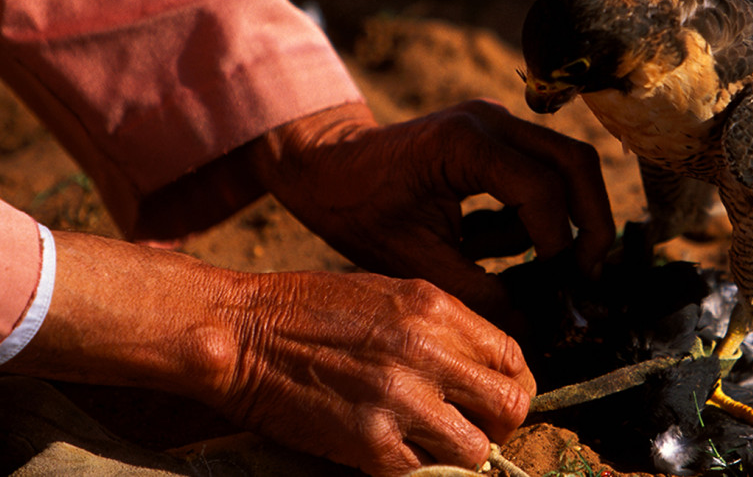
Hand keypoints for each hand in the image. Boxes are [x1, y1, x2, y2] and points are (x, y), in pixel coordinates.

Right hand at [214, 271, 534, 474]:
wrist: (240, 330)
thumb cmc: (308, 310)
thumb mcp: (388, 294)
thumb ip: (441, 327)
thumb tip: (481, 366)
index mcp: (434, 308)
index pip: (512, 357)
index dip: (512, 384)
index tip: (493, 398)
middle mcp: (426, 351)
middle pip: (510, 406)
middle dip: (500, 425)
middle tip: (473, 428)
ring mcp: (399, 399)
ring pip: (476, 451)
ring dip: (461, 455)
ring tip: (431, 444)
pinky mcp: (369, 442)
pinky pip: (423, 472)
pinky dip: (416, 469)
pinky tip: (392, 450)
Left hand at [250, 100, 614, 319]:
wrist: (326, 167)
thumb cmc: (358, 210)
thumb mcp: (416, 263)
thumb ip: (477, 295)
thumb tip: (533, 331)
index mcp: (466, 143)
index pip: (542, 190)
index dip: (559, 243)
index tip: (559, 287)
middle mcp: (491, 120)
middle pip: (577, 162)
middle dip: (592, 222)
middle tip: (588, 274)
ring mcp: (498, 122)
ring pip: (569, 164)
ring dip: (562, 219)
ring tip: (530, 266)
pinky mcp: (498, 136)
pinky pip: (542, 173)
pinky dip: (533, 214)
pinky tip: (485, 242)